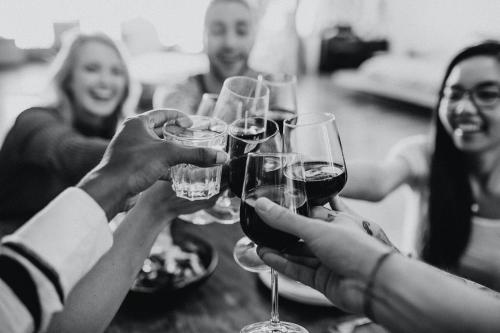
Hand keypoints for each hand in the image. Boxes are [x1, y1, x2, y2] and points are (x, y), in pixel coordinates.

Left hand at [78, 109, 227, 218]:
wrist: (110, 190)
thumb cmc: (133, 165)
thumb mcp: (169, 155)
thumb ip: (196, 154)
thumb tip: (221, 156)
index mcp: (137, 123)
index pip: (162, 114)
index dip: (178, 116)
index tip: (192, 123)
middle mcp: (132, 135)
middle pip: (159, 131)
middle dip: (177, 135)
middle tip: (192, 138)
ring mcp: (131, 152)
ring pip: (156, 148)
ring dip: (172, 152)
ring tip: (188, 155)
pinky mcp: (131, 168)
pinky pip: (152, 163)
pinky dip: (165, 167)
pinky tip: (178, 174)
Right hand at [255, 198, 389, 313]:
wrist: (372, 284)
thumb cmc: (355, 249)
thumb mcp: (315, 228)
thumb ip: (285, 219)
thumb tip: (261, 205)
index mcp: (337, 221)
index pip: (310, 211)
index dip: (292, 209)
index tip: (273, 206)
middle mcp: (332, 240)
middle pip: (302, 234)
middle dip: (283, 232)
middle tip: (262, 226)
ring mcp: (327, 261)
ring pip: (299, 253)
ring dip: (279, 249)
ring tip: (258, 242)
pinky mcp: (322, 279)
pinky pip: (298, 269)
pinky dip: (282, 263)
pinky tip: (266, 256)